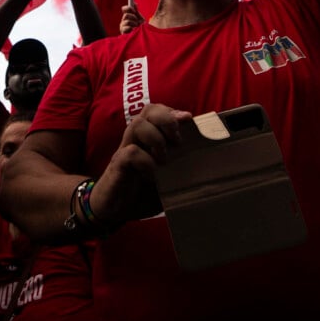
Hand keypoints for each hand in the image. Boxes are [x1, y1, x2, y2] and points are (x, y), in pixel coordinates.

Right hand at [90, 103, 191, 224]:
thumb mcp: (165, 181)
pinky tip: (153, 176)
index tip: (189, 120)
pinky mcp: (117, 165)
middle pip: (148, 110)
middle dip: (166, 119)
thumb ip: (180, 172)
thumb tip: (208, 173)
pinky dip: (146, 162)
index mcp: (147, 139)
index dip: (173, 111)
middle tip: (177, 141)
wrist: (112, 210)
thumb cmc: (140, 193)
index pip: (157, 111)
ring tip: (164, 159)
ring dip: (156, 138)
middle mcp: (136, 139)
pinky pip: (130, 153)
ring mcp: (125, 150)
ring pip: (137, 125)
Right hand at [119, 5, 144, 34]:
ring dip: (133, 24)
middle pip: (126, 15)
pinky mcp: (122, 32)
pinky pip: (125, 28)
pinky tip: (133, 31)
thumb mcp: (140, 19)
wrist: (143, 37)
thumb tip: (134, 3)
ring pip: (126, 21)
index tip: (134, 10)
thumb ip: (137, 12)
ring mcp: (122, 27)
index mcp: (128, 16)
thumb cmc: (142, 28)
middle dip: (133, 17)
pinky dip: (130, 28)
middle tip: (138, 22)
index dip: (128, 8)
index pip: (124, 9)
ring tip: (137, 27)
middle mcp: (124, 20)